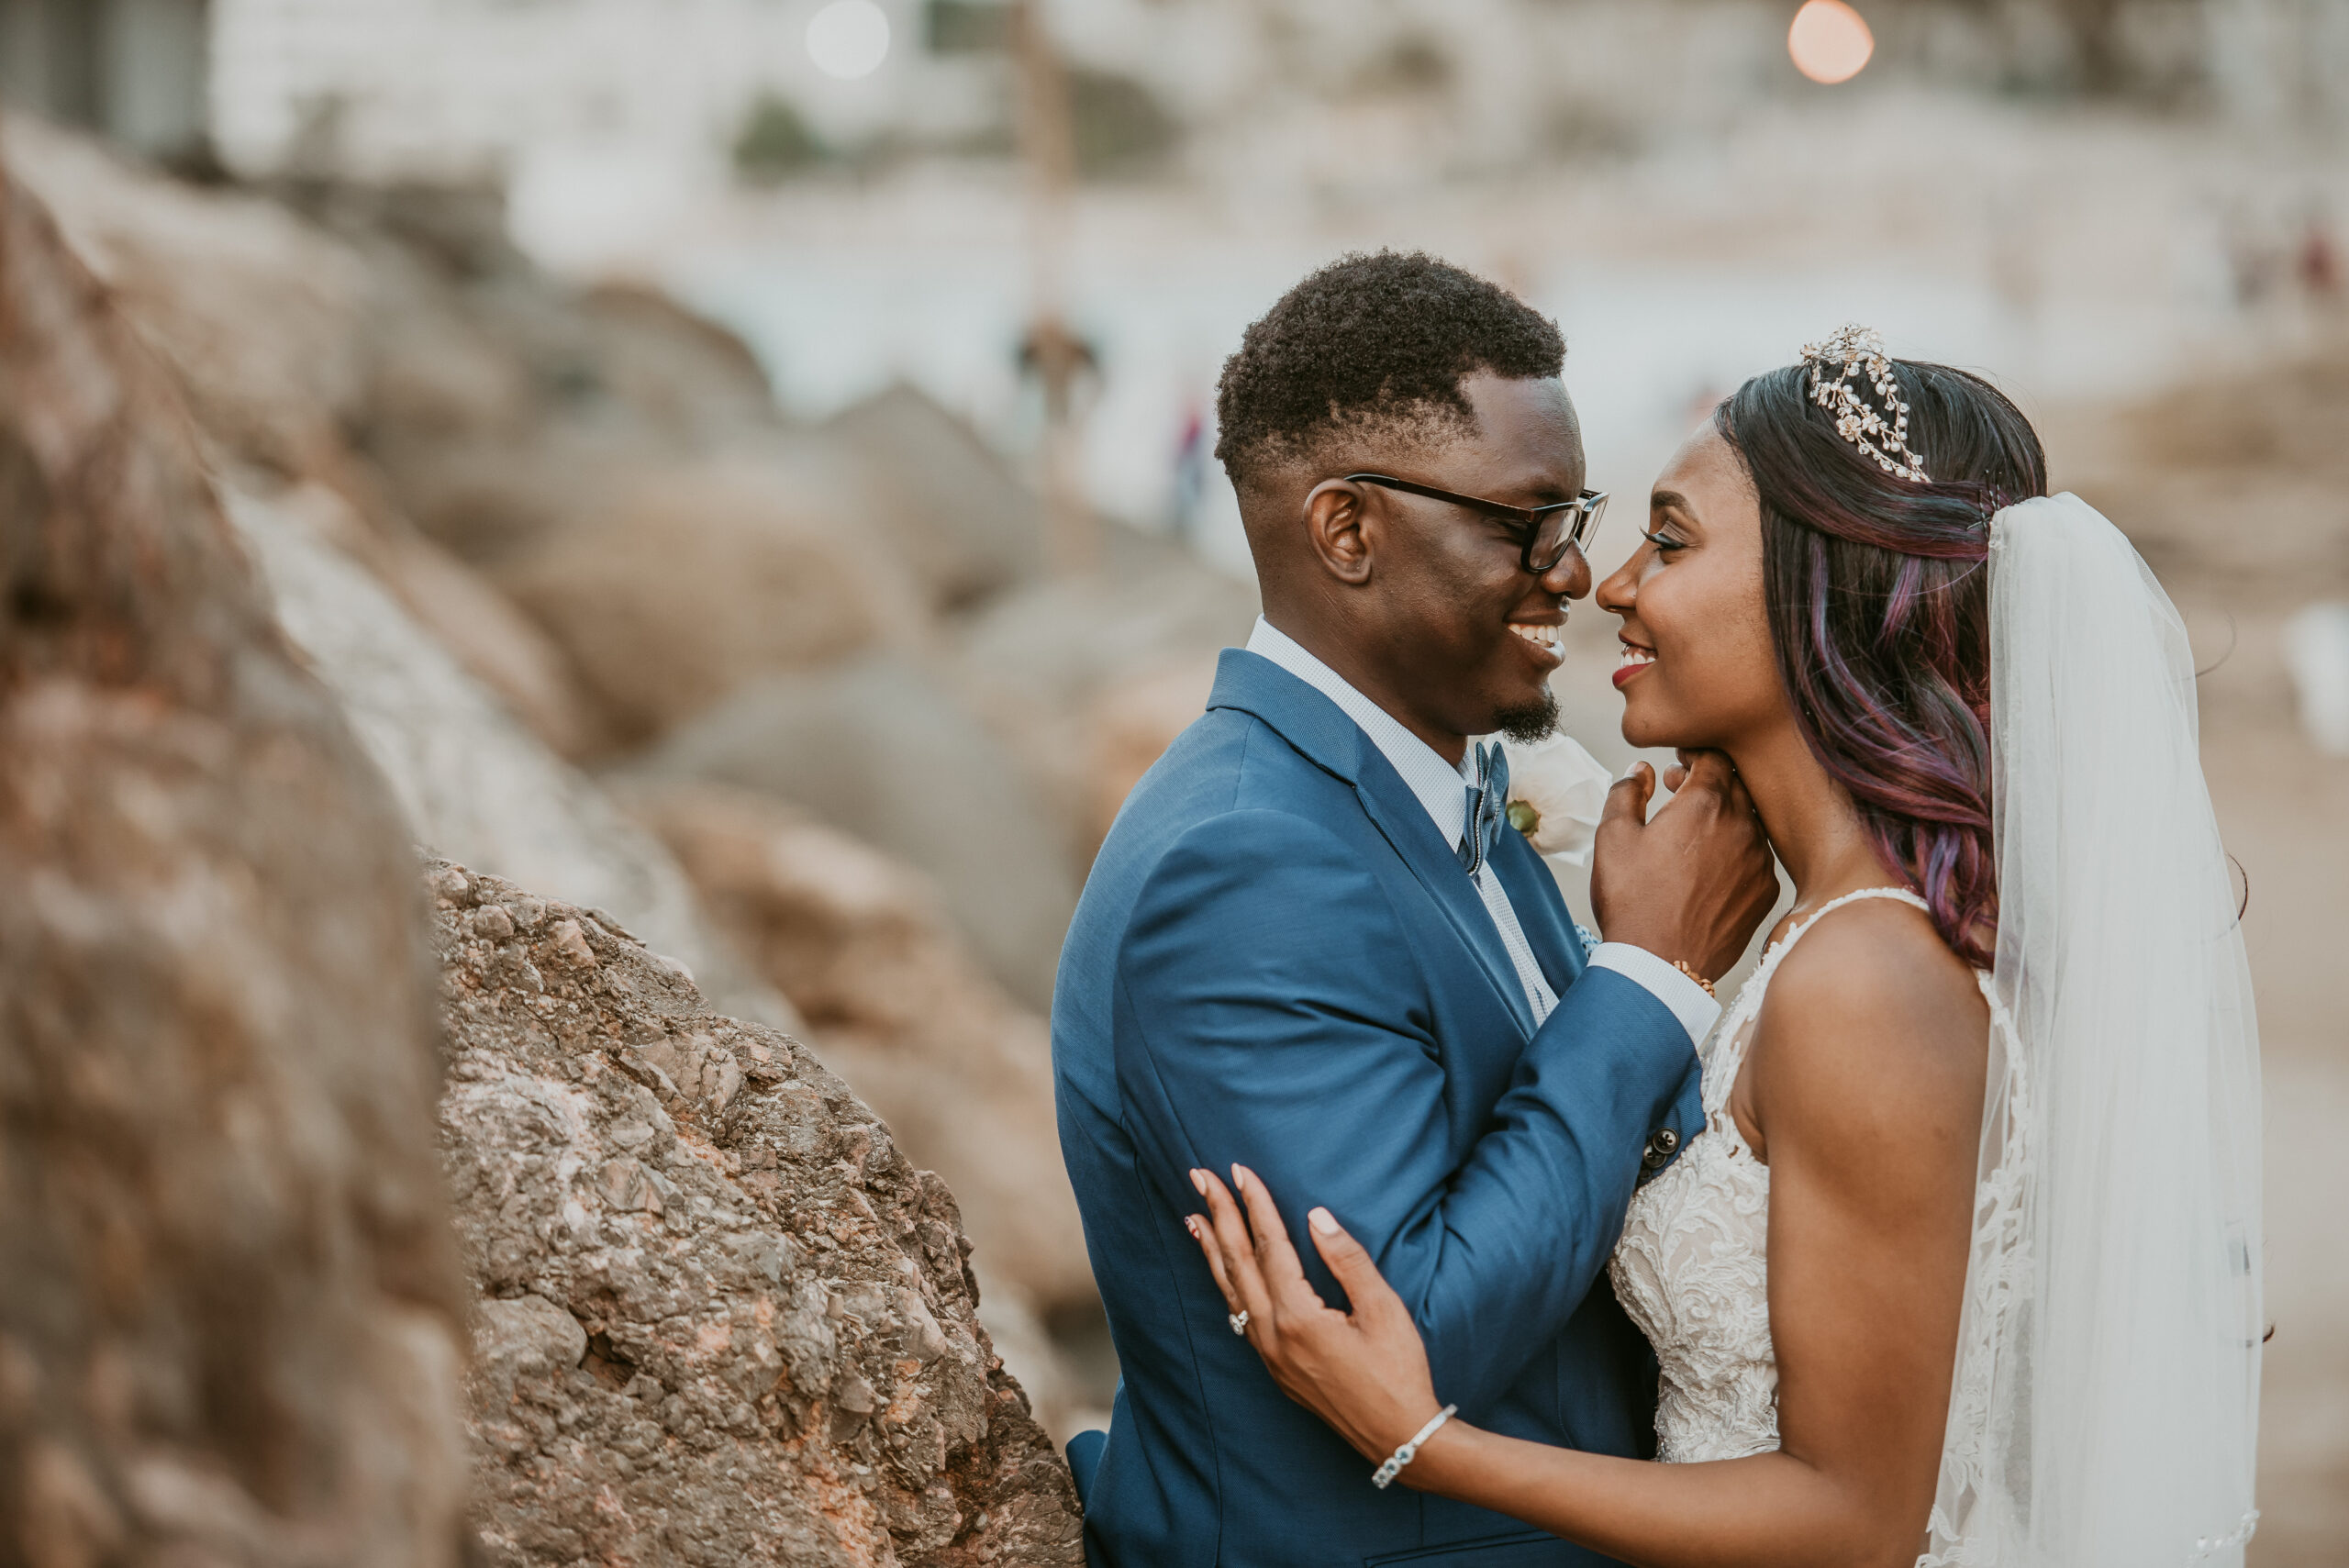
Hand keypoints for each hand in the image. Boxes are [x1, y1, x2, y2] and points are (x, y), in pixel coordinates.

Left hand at [1183, 1165, 1441, 1469]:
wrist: (1399, 1437)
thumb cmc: (1399, 1372)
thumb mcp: (1384, 1310)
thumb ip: (1347, 1260)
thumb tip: (1316, 1216)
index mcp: (1299, 1317)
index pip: (1269, 1246)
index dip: (1255, 1204)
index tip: (1239, 1170)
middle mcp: (1273, 1336)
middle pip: (1238, 1263)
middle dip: (1219, 1216)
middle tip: (1199, 1177)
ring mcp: (1270, 1356)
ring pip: (1230, 1292)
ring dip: (1212, 1251)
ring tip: (1193, 1218)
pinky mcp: (1275, 1370)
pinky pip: (1239, 1316)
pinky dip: (1226, 1286)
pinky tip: (1223, 1273)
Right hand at [1589, 749, 1776, 982]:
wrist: (1661, 965)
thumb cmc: (1632, 901)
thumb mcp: (1613, 838)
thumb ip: (1626, 792)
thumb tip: (1641, 771)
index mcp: (1705, 804)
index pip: (1715, 757)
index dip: (1695, 754)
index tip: (1678, 765)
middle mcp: (1742, 826)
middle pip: (1737, 784)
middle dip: (1709, 780)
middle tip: (1679, 791)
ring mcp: (1759, 860)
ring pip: (1750, 820)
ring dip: (1725, 815)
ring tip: (1693, 832)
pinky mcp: (1765, 891)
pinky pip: (1757, 856)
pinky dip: (1737, 849)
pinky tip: (1711, 865)